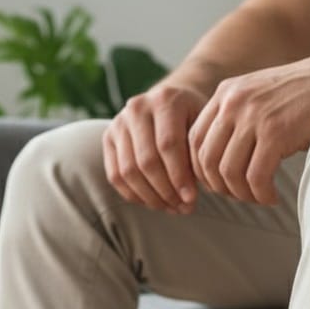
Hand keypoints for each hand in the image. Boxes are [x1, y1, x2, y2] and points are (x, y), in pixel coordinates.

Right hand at [103, 82, 208, 213]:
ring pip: (129, 171)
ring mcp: (119, 122)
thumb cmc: (192, 122)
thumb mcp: (201, 131)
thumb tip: (187, 198)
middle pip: (147, 160)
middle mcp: (138, 107)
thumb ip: (196, 158)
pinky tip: (152, 203)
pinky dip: (133, 195)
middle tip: (182, 208)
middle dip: (165, 191)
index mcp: (165, 99)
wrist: (170, 105)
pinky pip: (115, 176)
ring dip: (150, 197)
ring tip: (169, 208)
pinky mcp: (108, 138)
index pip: (168, 145)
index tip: (191, 200)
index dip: (179, 177)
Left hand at [188, 52, 309, 204]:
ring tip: (260, 196)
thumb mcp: (259, 98)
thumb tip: (215, 166)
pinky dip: (262, 195)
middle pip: (207, 161)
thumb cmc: (305, 95)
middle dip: (221, 188)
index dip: (202, 171)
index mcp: (226, 93)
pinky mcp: (275, 132)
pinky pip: (255, 178)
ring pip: (229, 173)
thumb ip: (235, 121)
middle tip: (242, 195)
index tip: (220, 184)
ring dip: (243, 194)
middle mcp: (234, 102)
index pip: (194, 141)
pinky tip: (273, 196)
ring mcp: (254, 116)